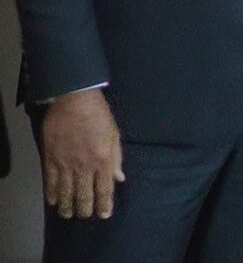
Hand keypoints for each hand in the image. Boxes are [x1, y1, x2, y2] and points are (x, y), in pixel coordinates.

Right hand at [41, 88, 123, 219]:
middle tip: (85, 215)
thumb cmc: (99, 115)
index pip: (104, 189)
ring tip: (68, 214)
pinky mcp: (51, 160)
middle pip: (84, 195)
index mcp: (103, 159)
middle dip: (85, 209)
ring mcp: (66, 164)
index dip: (104, 204)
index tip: (104, 215)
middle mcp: (84, 166)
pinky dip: (51, 194)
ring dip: (67, 206)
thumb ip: (116, 158)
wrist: (74, 100)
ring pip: (66, 193)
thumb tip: (119, 178)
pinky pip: (50, 182)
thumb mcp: (115, 134)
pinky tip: (53, 202)